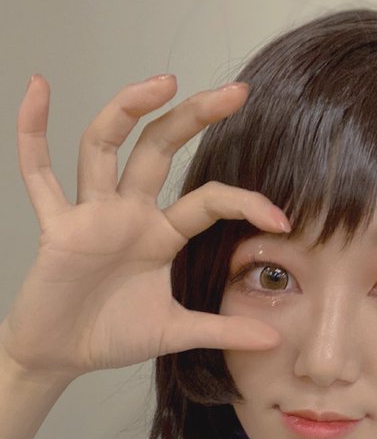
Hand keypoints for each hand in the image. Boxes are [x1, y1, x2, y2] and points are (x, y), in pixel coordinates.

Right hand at [1, 75, 284, 378]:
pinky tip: (38, 88)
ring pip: (104, 145)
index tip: (282, 220)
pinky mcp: (57, 227)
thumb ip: (222, 332)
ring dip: (128, 108)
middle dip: (195, 116)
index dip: (246, 203)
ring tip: (163, 81)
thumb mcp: (175, 332)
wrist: (61, 356)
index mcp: (160, 233)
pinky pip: (39, 175)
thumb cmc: (111, 335)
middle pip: (159, 147)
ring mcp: (91, 214)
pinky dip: (32, 131)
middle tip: (237, 91)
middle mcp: (128, 212)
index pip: (209, 200)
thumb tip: (274, 341)